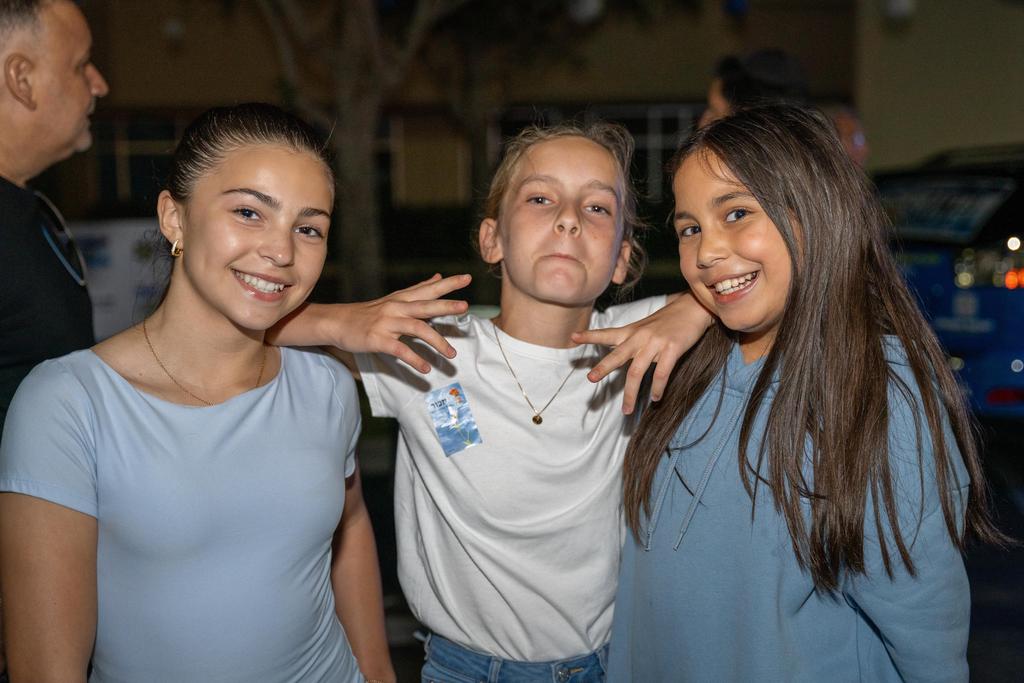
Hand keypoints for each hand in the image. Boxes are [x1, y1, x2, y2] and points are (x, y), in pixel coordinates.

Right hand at [334, 273, 470, 372]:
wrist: (337, 322)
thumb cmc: (369, 312)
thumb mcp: (394, 298)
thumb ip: (418, 289)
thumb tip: (438, 276)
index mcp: (402, 298)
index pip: (428, 288)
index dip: (448, 283)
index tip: (468, 278)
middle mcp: (396, 308)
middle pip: (425, 305)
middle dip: (446, 305)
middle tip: (465, 306)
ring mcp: (387, 323)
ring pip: (416, 328)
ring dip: (436, 341)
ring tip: (452, 354)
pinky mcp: (378, 340)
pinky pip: (400, 350)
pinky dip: (414, 359)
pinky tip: (425, 368)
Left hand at [571, 293, 712, 414]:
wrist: (694, 308)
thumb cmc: (669, 321)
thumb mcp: (646, 327)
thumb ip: (632, 342)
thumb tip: (619, 358)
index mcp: (632, 331)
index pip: (607, 333)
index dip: (590, 336)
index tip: (573, 337)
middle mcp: (640, 336)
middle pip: (618, 355)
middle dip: (603, 367)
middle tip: (591, 378)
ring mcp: (655, 343)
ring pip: (637, 371)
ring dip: (630, 394)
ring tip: (626, 410)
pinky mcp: (672, 349)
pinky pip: (661, 374)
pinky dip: (657, 388)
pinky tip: (655, 398)